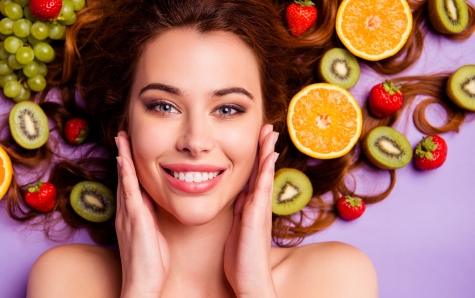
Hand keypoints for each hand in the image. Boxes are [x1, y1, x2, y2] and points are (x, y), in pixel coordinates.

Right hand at [115, 131, 169, 297]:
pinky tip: (124, 160)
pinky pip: (129, 193)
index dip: (129, 165)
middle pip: (124, 177)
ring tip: (121, 138)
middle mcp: (126, 212)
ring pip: (125, 180)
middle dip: (123, 155)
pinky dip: (126, 175)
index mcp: (132, 215)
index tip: (130, 148)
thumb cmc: (150, 264)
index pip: (130, 184)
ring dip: (123, 157)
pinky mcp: (135, 220)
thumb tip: (155, 204)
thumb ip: (151, 218)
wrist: (142, 284)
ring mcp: (128, 215)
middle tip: (122, 134)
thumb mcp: (153, 235)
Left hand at [224, 124, 278, 297]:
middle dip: (265, 149)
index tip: (259, 139)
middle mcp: (259, 205)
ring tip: (270, 133)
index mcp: (251, 207)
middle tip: (268, 127)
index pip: (254, 176)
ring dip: (267, 153)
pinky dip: (266, 171)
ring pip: (265, 175)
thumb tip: (239, 195)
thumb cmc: (241, 259)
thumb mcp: (236, 229)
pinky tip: (269, 157)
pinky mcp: (256, 217)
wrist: (250, 281)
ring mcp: (260, 210)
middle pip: (263, 171)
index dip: (257, 157)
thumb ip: (239, 211)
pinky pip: (262, 189)